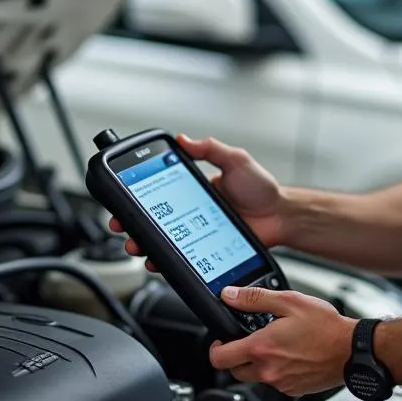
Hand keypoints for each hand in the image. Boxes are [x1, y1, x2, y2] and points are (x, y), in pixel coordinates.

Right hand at [108, 134, 287, 269]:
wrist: (281, 217)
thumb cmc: (262, 188)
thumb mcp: (235, 160)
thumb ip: (210, 148)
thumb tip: (184, 139)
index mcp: (193, 188)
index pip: (158, 190)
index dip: (137, 195)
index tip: (122, 196)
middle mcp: (190, 210)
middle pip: (152, 217)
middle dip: (130, 221)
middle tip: (120, 224)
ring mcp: (196, 232)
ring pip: (161, 239)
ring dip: (142, 242)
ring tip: (134, 245)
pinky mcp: (204, 250)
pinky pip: (180, 257)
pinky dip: (164, 261)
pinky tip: (156, 262)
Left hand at [208, 284, 355, 396]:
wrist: (352, 351)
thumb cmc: (326, 328)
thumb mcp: (289, 301)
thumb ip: (254, 298)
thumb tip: (230, 296)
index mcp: (262, 348)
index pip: (219, 358)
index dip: (215, 347)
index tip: (221, 339)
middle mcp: (268, 370)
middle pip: (234, 371)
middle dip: (235, 356)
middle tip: (247, 339)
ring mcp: (281, 383)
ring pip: (255, 377)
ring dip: (256, 363)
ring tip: (273, 343)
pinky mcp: (294, 390)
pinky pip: (275, 382)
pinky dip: (276, 370)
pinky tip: (289, 354)